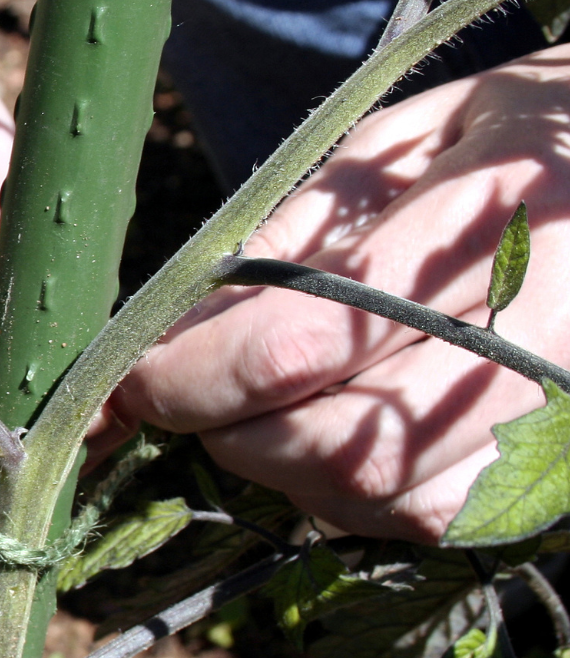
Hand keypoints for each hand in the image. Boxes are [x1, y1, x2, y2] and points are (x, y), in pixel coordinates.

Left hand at [113, 46, 569, 542]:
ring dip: (285, 471)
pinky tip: (330, 436)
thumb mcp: (389, 144)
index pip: (305, 336)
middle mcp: (548, 326)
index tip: (131, 380)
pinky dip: (351, 497)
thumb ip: (289, 235)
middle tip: (189, 394)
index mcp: (494, 211)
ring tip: (260, 409)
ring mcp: (569, 408)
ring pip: (387, 502)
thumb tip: (177, 334)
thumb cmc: (503, 139)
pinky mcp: (565, 461)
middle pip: (341, 448)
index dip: (194, 376)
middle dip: (230, 434)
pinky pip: (433, 518)